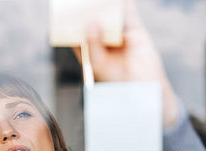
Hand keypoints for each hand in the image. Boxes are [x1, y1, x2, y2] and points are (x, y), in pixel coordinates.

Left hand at [74, 0, 178, 127]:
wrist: (143, 87)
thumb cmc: (116, 79)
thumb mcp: (98, 62)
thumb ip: (92, 41)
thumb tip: (89, 18)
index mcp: (90, 51)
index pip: (77, 35)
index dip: (70, 25)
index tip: (62, 14)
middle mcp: (103, 41)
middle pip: (92, 22)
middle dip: (86, 11)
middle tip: (77, 2)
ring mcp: (118, 35)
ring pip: (109, 16)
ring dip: (103, 5)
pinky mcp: (134, 31)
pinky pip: (127, 14)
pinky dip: (122, 5)